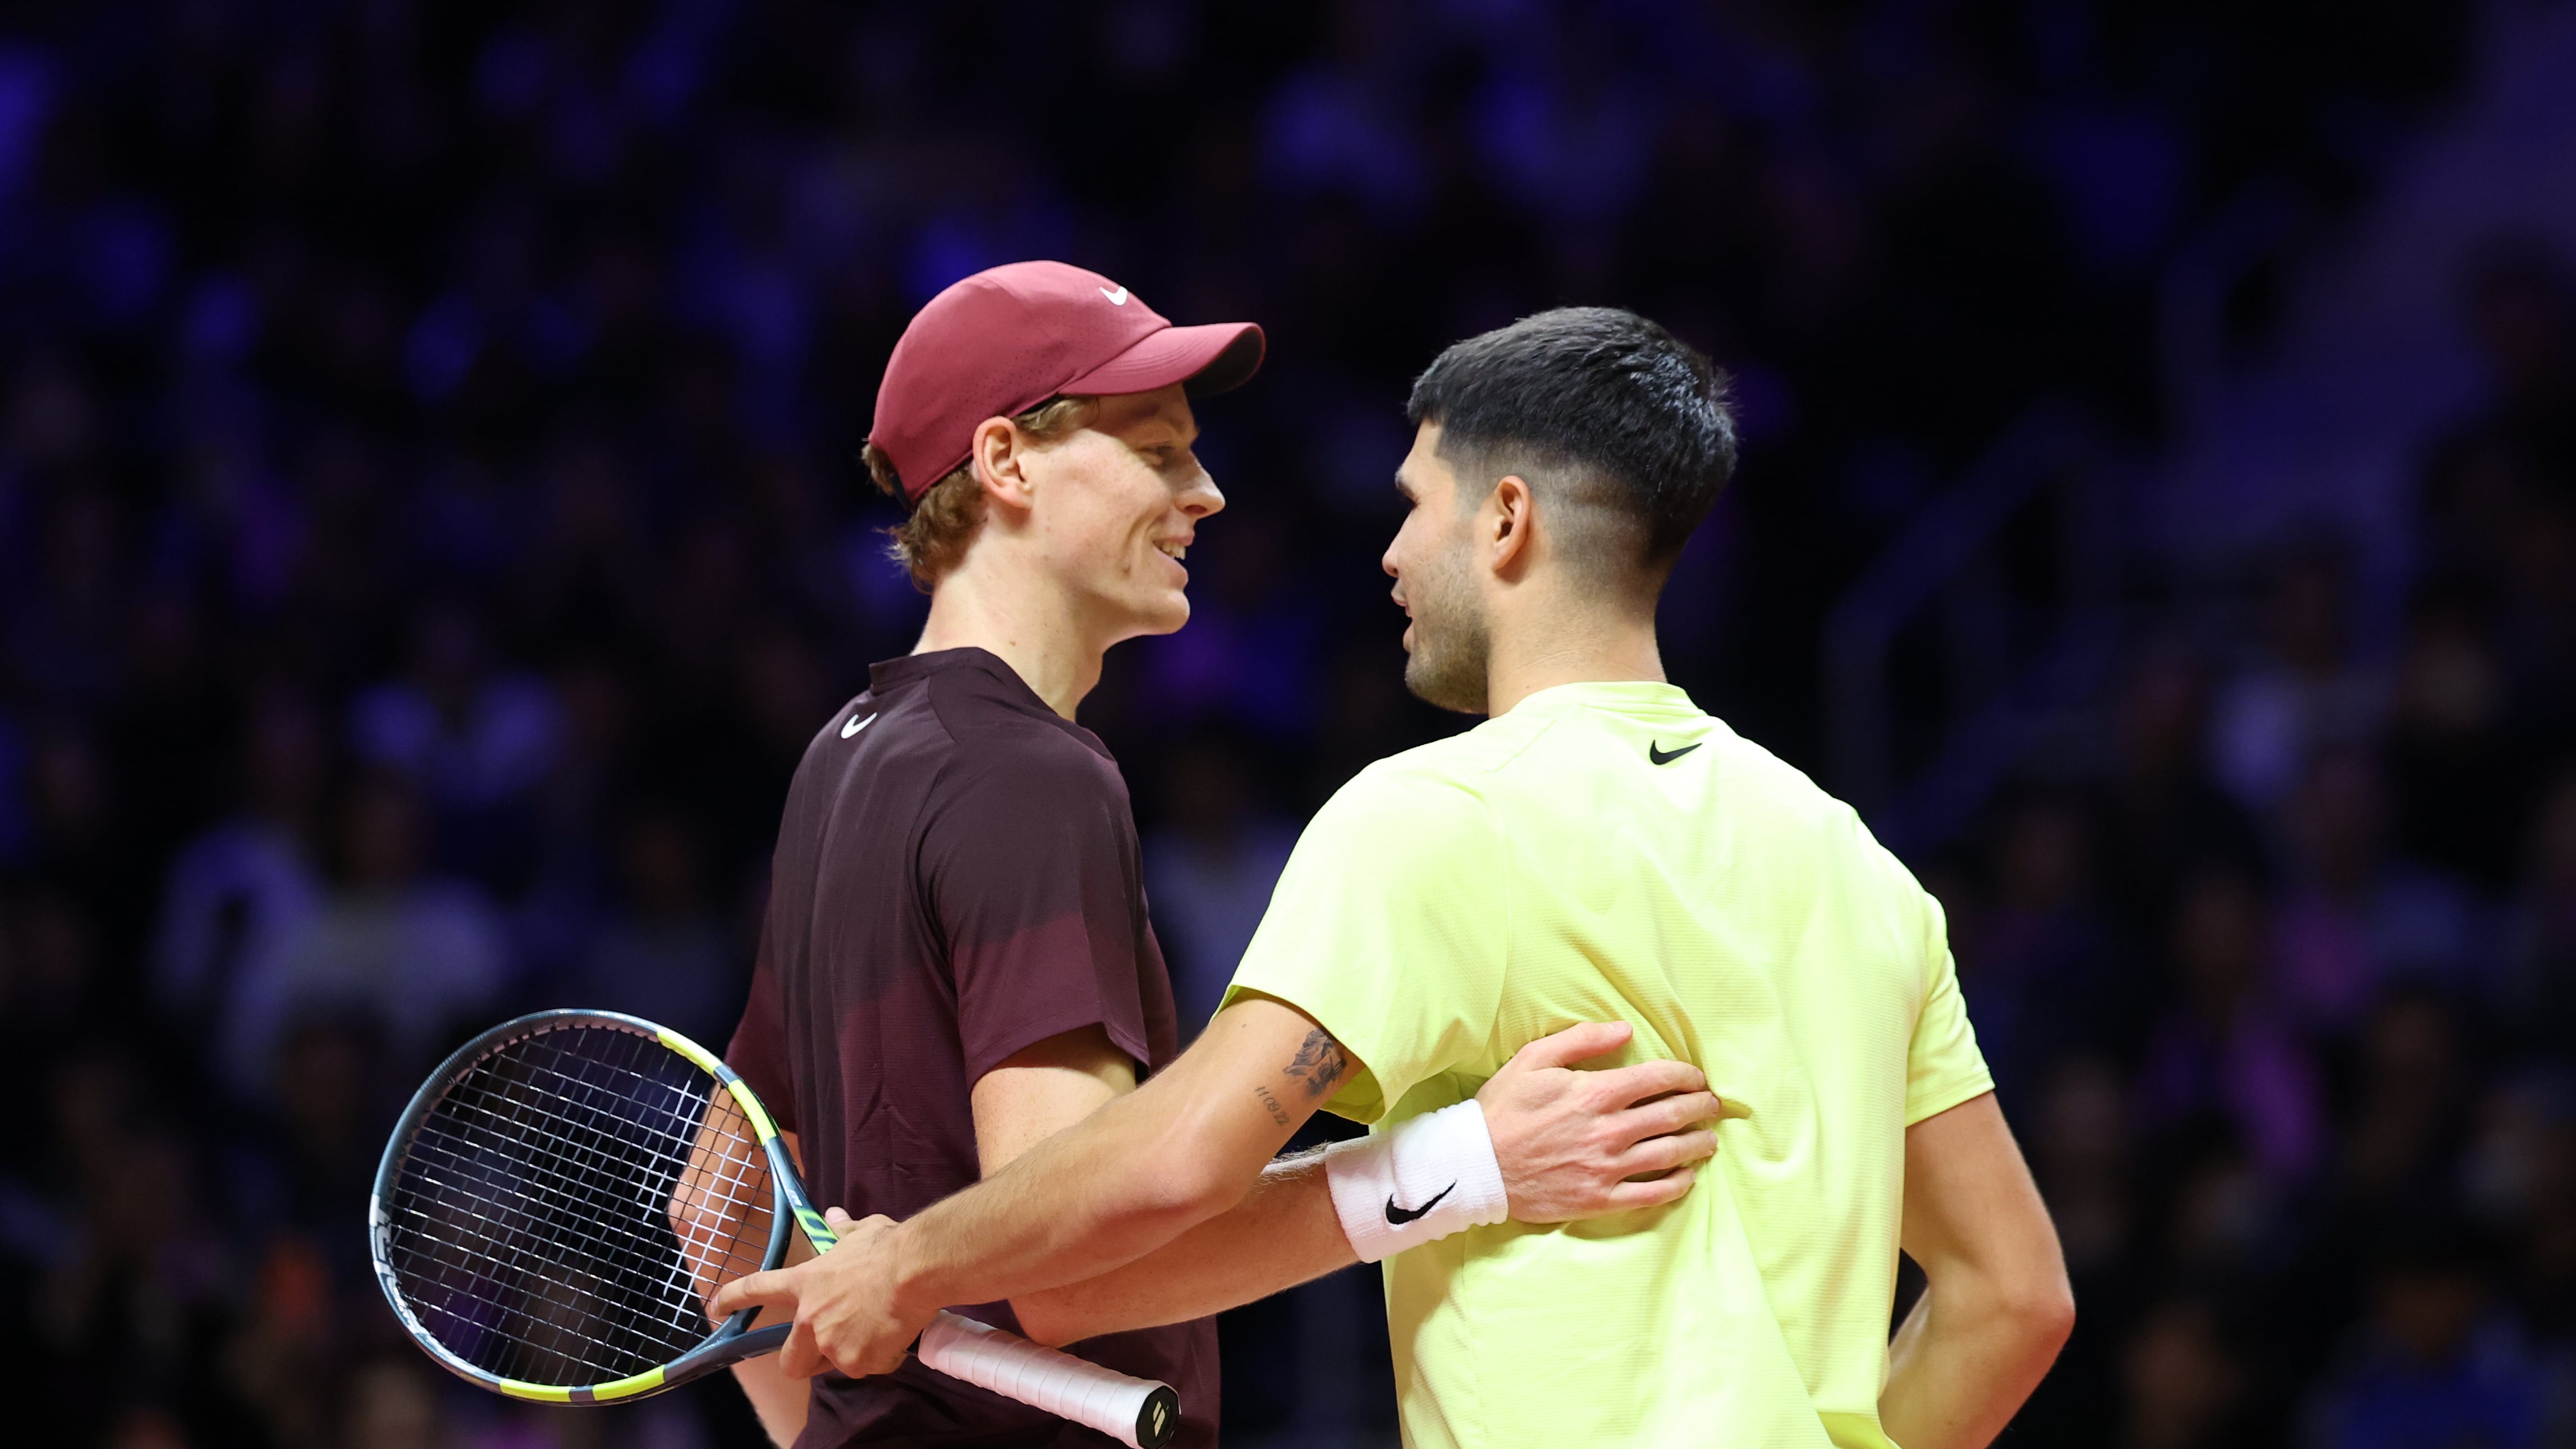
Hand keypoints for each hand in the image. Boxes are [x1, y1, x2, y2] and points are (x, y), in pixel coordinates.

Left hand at [710, 1208, 929, 1379]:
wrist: (914, 1270)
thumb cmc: (888, 1247)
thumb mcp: (862, 1233)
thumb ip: (843, 1231)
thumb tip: (834, 1216)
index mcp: (805, 1283)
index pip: (757, 1289)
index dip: (733, 1298)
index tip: (716, 1307)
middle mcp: (810, 1320)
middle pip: (791, 1362)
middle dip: (806, 1361)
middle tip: (830, 1347)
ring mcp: (831, 1345)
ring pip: (835, 1365)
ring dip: (853, 1355)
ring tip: (879, 1330)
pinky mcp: (857, 1362)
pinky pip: (869, 1367)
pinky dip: (882, 1358)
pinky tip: (897, 1336)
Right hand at [1477, 1021, 1721, 1222]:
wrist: (1476, 1165)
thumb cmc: (1503, 1108)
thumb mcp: (1534, 1059)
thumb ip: (1582, 1040)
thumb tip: (1624, 1029)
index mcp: (1596, 1092)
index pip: (1660, 1079)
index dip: (1687, 1076)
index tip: (1696, 1077)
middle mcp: (1609, 1130)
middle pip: (1675, 1115)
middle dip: (1702, 1107)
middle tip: (1713, 1105)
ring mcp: (1607, 1167)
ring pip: (1672, 1154)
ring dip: (1699, 1144)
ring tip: (1708, 1139)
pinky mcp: (1600, 1198)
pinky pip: (1653, 1193)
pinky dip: (1678, 1183)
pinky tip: (1687, 1176)